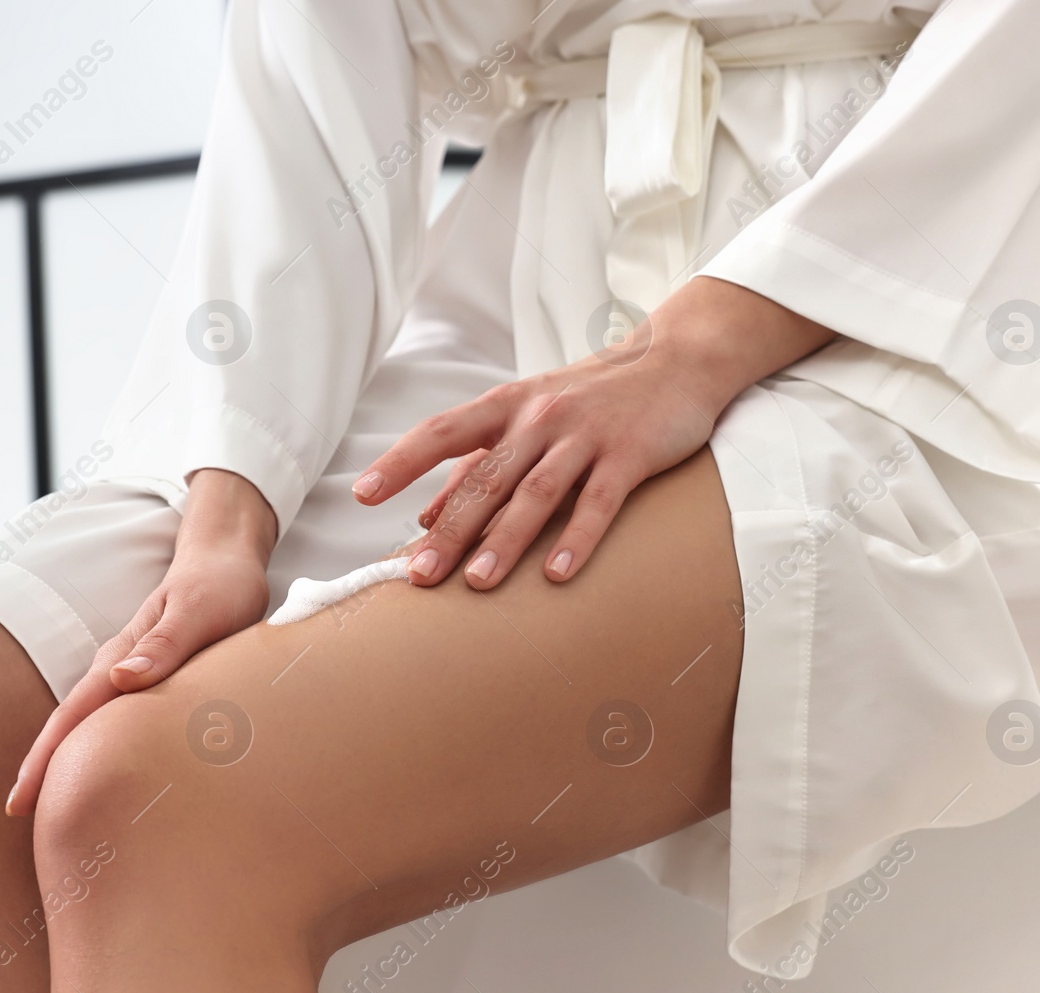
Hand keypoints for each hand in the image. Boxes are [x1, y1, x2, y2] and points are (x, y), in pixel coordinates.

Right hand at [6, 469, 275, 815]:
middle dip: (43, 767)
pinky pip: (114, 717)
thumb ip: (164, 645)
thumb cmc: (220, 585)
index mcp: (122, 655)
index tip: (19, 800)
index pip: (73, 715)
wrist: (227, 556)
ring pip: (89, 721)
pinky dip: (98, 743)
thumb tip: (119, 678)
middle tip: (19, 815)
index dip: (45, 759)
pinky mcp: (150, 674)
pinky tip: (101, 764)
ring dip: (66, 757)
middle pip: (70, 723)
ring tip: (51, 802)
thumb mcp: (199, 613)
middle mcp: (117, 666)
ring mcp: (130, 671)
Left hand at [351, 277, 834, 588]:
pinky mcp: (629, 453)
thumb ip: (477, 466)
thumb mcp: (529, 420)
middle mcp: (539, 417)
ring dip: (505, 540)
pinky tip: (558, 574)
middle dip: (450, 530)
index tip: (364, 495)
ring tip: (478, 583)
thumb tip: (423, 518)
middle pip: (486, 478)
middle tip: (420, 576)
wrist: (676, 361)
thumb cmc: (591, 398)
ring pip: (536, 493)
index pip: (441, 433)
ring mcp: (585, 435)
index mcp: (507, 407)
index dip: (401, 463)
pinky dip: (577, 538)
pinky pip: (599, 501)